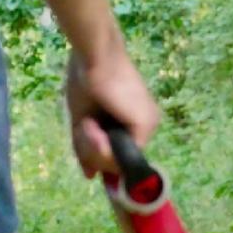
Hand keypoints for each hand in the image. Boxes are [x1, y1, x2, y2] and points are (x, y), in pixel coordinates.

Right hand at [66, 45, 159, 177]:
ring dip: (94, 148)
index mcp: (134, 122)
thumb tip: (90, 176)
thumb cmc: (86, 80)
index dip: (98, 156)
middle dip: (93, 151)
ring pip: (117, 162)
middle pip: (117, 162)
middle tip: (84, 126)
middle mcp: (146, 126)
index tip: (85, 142)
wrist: (93, 56)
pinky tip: (93, 124)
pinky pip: (118, 156)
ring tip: (87, 122)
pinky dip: (99, 146)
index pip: (118, 156)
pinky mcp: (145, 125)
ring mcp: (149, 126)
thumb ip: (87, 150)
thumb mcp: (83, 122)